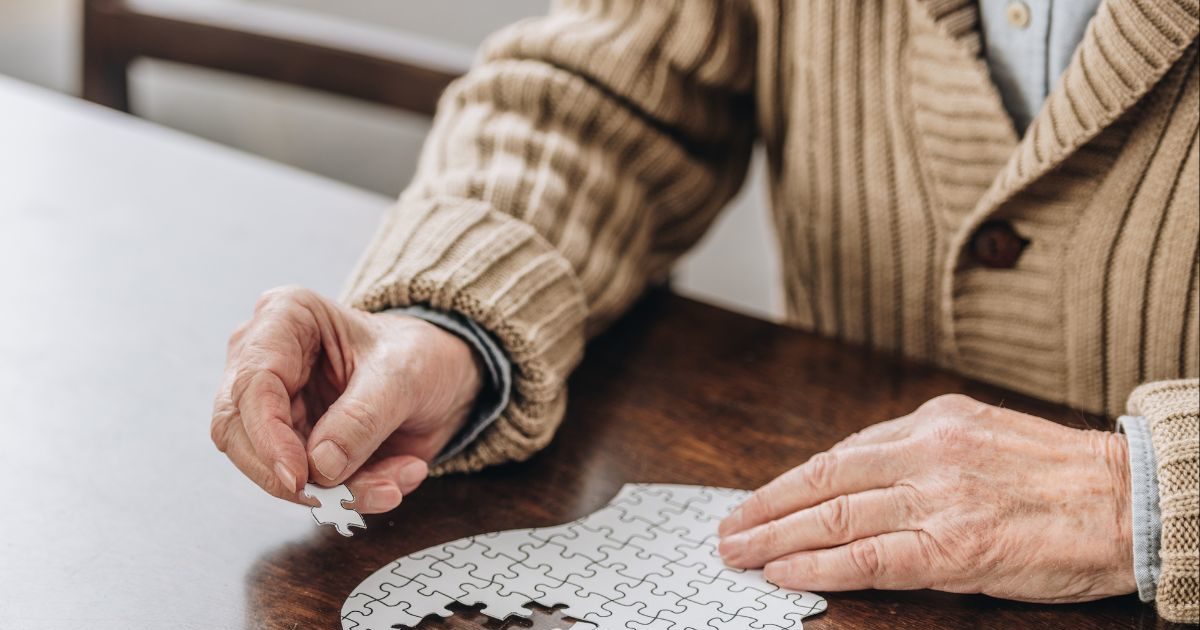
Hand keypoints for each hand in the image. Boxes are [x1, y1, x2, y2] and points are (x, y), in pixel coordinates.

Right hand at [210, 286, 481, 513]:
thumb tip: (320, 465)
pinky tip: (394, 480)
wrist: (442, 376)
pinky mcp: (291, 444)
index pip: (252, 384)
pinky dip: (350, 494)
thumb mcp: (404, 376)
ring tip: (392, 484)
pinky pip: (305, 485)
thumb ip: (363, 418)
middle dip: (291, 475)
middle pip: (238, 432)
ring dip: (334, 491)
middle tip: (340, 497)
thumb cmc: (418, 354)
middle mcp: (265, 360)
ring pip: (271, 468)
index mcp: (285, 318)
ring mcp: (274, 406)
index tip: (299, 477)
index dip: (268, 438)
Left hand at [718, 394, 1135, 602]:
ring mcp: (937, 499)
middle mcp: (926, 453)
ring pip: (833, 517)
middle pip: (822, 481)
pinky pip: (868, 558)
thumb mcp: (981, 434)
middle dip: (764, 507)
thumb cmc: (1059, 475)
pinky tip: (785, 573)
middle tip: (727, 529)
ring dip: (775, 537)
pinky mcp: (954, 548)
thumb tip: (854, 472)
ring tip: (739, 553)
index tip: (757, 499)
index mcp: (931, 421)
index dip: (788, 482)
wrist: (1129, 501)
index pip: (839, 454)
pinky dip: (818, 566)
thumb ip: (918, 449)